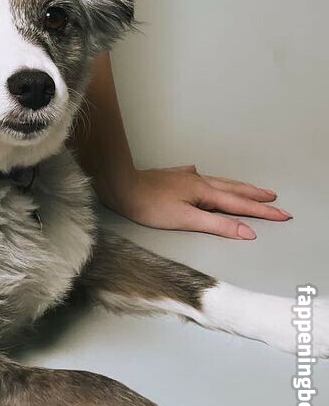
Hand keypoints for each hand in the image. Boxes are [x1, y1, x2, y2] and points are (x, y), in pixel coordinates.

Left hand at [94, 163, 291, 239]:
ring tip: (251, 189)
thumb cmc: (149, 205)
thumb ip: (217, 225)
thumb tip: (247, 231)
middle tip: (275, 199)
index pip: (240, 204)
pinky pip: (199, 177)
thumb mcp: (186, 219)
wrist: (121, 185)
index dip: (262, 211)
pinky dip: (210, 181)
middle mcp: (198, 181)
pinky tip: (202, 174)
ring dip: (237, 187)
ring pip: (218, 182)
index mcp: (204, 192)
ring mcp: (185, 177)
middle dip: (255, 196)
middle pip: (233, 189)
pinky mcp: (172, 177)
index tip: (283, 214)